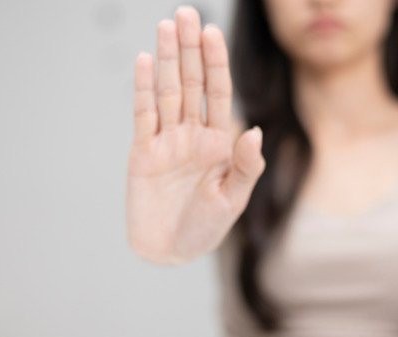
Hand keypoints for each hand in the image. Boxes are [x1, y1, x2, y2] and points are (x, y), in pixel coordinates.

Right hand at [127, 7, 263, 262]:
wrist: (170, 251)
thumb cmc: (205, 228)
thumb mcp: (233, 200)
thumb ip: (246, 166)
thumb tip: (254, 130)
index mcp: (219, 142)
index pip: (218, 93)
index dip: (215, 63)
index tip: (213, 33)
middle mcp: (192, 134)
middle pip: (191, 83)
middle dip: (190, 49)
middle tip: (186, 13)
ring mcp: (166, 140)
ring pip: (167, 91)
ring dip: (166, 59)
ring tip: (166, 26)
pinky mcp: (142, 152)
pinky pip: (143, 114)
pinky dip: (143, 89)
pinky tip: (145, 62)